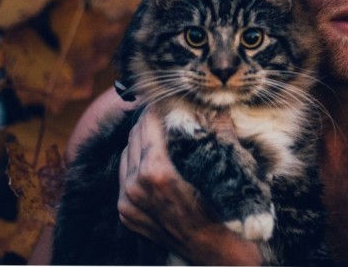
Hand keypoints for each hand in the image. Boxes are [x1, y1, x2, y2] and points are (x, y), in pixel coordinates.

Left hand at [118, 108, 262, 264]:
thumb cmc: (222, 211)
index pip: (148, 123)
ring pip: (126, 154)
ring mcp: (128, 202)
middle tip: (164, 109)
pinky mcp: (126, 213)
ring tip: (159, 131)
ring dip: (141, 140)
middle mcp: (136, 187)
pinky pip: (125, 176)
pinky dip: (136, 163)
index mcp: (156, 172)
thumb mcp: (223, 169)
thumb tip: (217, 108)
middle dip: (150, 120)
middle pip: (135, 136)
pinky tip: (152, 157)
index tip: (167, 96)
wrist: (214, 251)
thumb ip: (217, 133)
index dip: (159, 106)